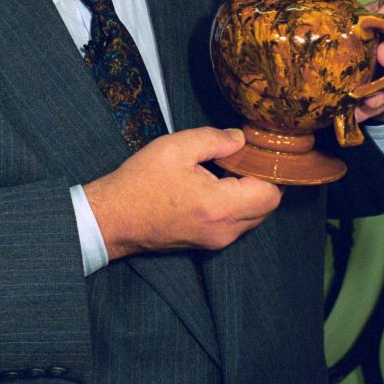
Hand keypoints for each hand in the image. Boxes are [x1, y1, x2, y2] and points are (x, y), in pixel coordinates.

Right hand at [84, 127, 282, 259]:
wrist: (112, 219)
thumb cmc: (140, 183)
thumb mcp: (175, 148)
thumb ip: (214, 139)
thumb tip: (240, 139)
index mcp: (220, 206)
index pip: (271, 192)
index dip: (268, 169)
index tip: (255, 152)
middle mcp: (225, 230)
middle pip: (266, 207)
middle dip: (261, 181)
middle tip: (243, 158)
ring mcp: (217, 241)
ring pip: (253, 217)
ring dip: (248, 194)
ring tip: (227, 171)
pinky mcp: (207, 244)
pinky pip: (236, 224)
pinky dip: (235, 206)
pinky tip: (214, 186)